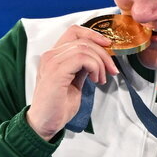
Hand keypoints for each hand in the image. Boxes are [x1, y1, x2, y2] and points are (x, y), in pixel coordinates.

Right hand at [26, 25, 117, 140]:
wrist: (44, 124)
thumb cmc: (58, 106)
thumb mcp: (75, 82)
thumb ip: (82, 67)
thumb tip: (98, 59)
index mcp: (54, 56)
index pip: (74, 31)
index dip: (93, 34)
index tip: (108, 45)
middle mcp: (51, 55)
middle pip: (83, 40)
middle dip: (103, 53)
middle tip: (112, 70)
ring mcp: (52, 62)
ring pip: (85, 48)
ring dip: (100, 63)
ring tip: (101, 79)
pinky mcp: (56, 72)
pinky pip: (82, 58)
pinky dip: (95, 67)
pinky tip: (95, 80)